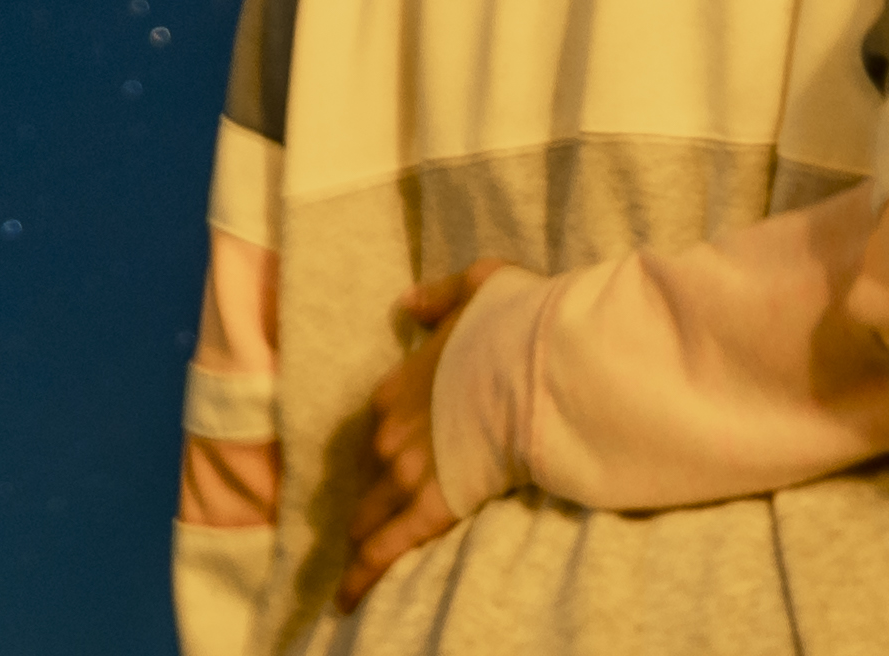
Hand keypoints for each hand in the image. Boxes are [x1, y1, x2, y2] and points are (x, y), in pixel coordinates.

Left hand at [339, 261, 527, 595]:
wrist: (541, 362)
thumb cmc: (517, 321)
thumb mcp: (476, 287)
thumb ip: (436, 299)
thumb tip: (407, 304)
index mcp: (398, 385)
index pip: (375, 427)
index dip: (381, 447)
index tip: (386, 460)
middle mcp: (391, 432)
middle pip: (366, 474)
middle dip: (366, 496)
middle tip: (367, 518)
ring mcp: (408, 472)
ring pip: (371, 514)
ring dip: (363, 536)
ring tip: (354, 566)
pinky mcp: (432, 506)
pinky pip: (386, 550)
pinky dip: (363, 575)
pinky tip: (347, 601)